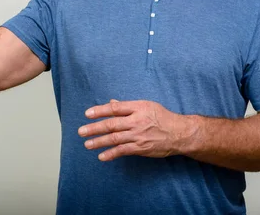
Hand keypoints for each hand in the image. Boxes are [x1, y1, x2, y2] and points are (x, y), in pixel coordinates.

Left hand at [78, 99, 193, 160]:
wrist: (179, 133)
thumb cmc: (161, 117)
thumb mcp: (146, 106)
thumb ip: (127, 106)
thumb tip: (111, 103)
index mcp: (137, 108)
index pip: (115, 108)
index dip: (100, 110)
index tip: (87, 113)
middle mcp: (136, 121)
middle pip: (111, 124)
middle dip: (94, 128)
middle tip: (81, 131)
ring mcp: (138, 135)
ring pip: (115, 138)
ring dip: (99, 142)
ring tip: (87, 144)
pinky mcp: (140, 148)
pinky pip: (123, 151)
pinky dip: (111, 154)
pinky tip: (102, 156)